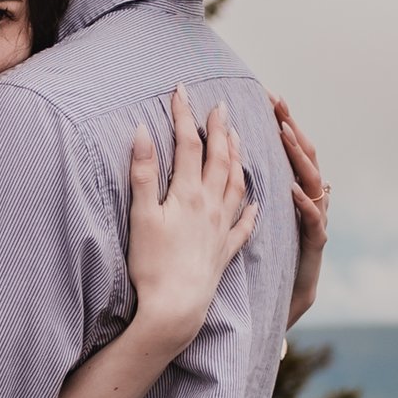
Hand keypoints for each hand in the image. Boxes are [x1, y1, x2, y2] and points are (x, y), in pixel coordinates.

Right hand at [128, 85, 256, 352]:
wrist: (175, 308)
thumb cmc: (152, 264)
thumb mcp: (141, 214)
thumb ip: (142, 172)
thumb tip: (142, 130)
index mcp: (188, 193)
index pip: (188, 144)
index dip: (184, 114)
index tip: (181, 90)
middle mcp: (210, 206)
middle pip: (219, 159)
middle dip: (219, 129)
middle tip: (222, 105)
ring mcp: (221, 228)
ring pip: (236, 184)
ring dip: (238, 158)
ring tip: (240, 140)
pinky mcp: (225, 251)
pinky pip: (243, 226)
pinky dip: (250, 210)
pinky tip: (256, 203)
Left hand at [273, 96, 327, 324]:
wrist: (288, 296)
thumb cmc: (272, 253)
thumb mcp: (262, 213)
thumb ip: (254, 183)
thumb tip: (232, 151)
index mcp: (292, 190)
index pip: (288, 148)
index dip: (282, 121)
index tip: (267, 95)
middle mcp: (308, 200)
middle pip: (305, 157)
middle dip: (293, 129)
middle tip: (279, 104)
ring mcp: (315, 220)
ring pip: (313, 183)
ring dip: (300, 159)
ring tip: (286, 137)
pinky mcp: (315, 243)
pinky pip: (313, 221)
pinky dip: (306, 205)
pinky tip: (295, 191)